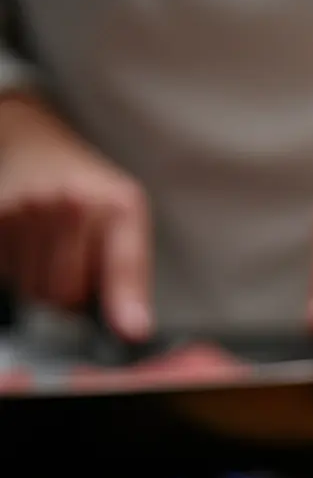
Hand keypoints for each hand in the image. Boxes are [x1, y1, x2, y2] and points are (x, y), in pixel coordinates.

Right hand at [0, 95, 150, 339]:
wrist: (34, 145)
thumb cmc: (89, 192)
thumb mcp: (127, 220)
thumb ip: (131, 276)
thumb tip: (134, 330)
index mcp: (118, 207)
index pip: (124, 267)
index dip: (126, 304)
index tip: (133, 332)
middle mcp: (71, 204)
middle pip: (67, 295)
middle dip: (72, 296)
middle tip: (75, 266)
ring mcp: (26, 208)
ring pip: (33, 290)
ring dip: (40, 282)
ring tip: (49, 249)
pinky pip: (6, 273)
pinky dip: (14, 269)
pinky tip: (25, 244)